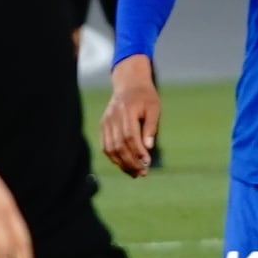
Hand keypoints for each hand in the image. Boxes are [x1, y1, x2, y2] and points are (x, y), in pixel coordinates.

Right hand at [99, 53, 161, 176]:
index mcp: (127, 110)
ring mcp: (106, 122)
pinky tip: (125, 166)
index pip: (130, 136)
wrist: (129, 84)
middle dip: (130, 162)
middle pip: (119, 145)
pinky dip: (114, 158)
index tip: (147, 163)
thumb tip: (149, 147)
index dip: (137, 151)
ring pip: (110, 148)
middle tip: (142, 173)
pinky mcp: (103, 126)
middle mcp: (113, 117)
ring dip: (122, 163)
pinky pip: (105, 146)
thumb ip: (151, 127)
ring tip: (134, 173)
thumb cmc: (146, 97)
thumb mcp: (154, 108)